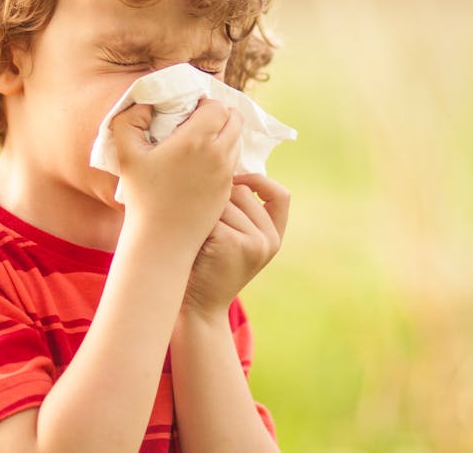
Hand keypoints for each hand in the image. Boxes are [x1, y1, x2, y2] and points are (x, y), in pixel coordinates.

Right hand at [111, 99, 241, 252]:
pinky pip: (233, 162)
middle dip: (220, 115)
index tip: (188, 110)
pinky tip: (202, 162)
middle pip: (235, 120)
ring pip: (236, 141)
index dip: (204, 103)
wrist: (162, 239)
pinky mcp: (228, 190)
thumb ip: (130, 120)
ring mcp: (226, 174)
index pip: (217, 106)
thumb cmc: (142, 196)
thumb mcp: (126, 153)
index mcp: (197, 140)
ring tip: (200, 140)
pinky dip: (223, 155)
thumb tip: (146, 103)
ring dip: (224, 134)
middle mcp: (218, 154)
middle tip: (199, 120)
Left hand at [182, 174, 289, 320]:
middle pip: (243, 191)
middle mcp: (270, 240)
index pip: (281, 195)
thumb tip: (226, 165)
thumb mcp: (235, 240)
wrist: (197, 307)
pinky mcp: (234, 242)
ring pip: (224, 200)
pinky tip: (191, 242)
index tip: (235, 180)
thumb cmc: (207, 267)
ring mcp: (255, 242)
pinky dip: (196, 222)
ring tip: (196, 236)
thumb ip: (241, 212)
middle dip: (218, 199)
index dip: (259, 181)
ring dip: (204, 211)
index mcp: (274, 236)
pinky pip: (211, 213)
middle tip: (201, 225)